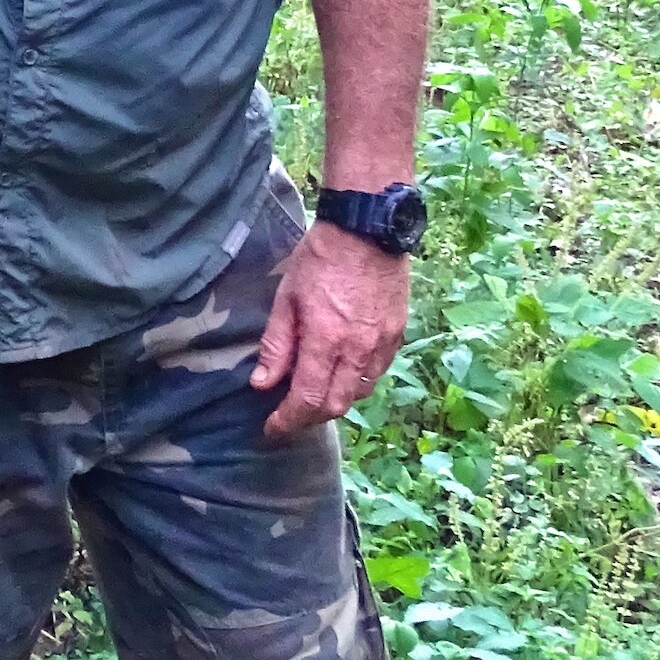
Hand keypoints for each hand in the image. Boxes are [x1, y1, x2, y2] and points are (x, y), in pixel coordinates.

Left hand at [253, 222, 409, 437]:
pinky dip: (356, 382)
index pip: (308, 400)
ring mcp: (382, 344)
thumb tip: (262, 384)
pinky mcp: (397, 335)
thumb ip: (276, 345)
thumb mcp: (286, 298)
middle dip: (310, 417)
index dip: (288, 421)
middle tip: (289, 415)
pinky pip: (376, 373)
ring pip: (358, 393)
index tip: (272, 429)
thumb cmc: (320, 259)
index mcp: (326, 341)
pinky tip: (341, 372)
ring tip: (313, 393)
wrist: (367, 229)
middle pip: (336, 406)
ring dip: (334, 401)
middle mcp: (358, 350)